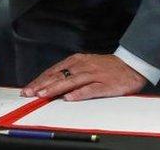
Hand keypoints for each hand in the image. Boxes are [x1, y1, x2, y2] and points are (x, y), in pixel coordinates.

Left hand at [21, 53, 145, 100]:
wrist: (132, 65)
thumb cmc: (107, 67)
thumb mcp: (86, 65)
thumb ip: (70, 72)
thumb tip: (50, 82)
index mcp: (78, 61)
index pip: (55, 70)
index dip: (40, 80)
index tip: (28, 88)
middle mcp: (84, 66)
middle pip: (60, 75)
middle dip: (43, 85)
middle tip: (29, 93)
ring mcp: (95, 75)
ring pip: (72, 81)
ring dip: (56, 88)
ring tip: (43, 95)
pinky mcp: (106, 85)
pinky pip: (91, 89)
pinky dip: (79, 94)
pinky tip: (69, 98)